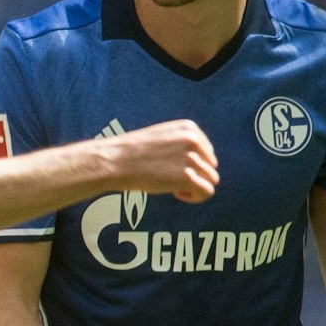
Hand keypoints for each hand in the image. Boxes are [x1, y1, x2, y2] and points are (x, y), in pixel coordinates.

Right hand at [103, 120, 219, 203]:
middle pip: (210, 166)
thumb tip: (198, 164)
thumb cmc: (130, 153)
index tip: (173, 169)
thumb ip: (181, 144)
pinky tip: (176, 194)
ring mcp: (192, 159)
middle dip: (194, 176)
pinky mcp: (187, 177)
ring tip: (173, 187)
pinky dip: (194, 197)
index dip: (193, 164)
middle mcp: (194, 141)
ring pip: (211, 179)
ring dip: (194, 187)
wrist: (114, 161)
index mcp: (189, 128)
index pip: (207, 151)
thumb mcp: (160, 137)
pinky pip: (206, 192)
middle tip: (170, 179)